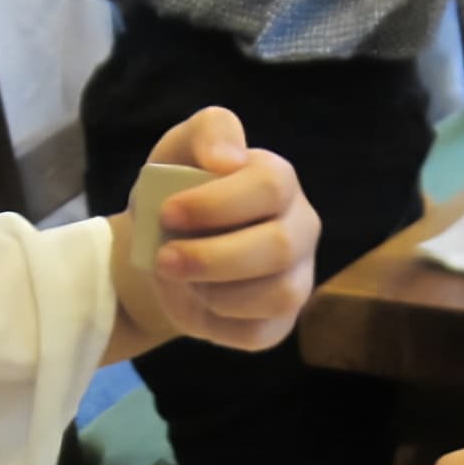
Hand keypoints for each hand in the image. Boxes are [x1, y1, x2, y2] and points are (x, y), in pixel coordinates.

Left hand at [136, 107, 318, 352]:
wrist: (163, 249)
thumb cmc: (177, 193)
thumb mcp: (180, 150)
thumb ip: (208, 132)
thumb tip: (226, 159)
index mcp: (280, 180)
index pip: (270, 186)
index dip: (217, 204)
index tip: (168, 213)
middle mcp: (300, 228)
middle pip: (278, 247)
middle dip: (212, 257)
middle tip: (164, 260)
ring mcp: (298, 277)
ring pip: (278, 295)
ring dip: (216, 292)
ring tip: (179, 280)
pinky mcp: (280, 322)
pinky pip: (259, 332)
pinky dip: (218, 323)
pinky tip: (196, 303)